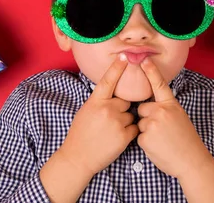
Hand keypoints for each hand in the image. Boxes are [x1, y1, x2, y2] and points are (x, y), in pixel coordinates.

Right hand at [57, 54, 138, 176]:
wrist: (78, 158)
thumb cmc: (80, 134)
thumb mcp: (86, 111)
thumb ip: (99, 101)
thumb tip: (111, 93)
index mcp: (95, 101)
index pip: (107, 80)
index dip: (116, 67)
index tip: (124, 56)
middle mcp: (107, 109)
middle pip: (125, 101)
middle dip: (121, 109)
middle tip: (109, 121)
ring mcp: (116, 122)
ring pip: (131, 115)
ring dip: (125, 122)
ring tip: (111, 132)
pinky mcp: (124, 136)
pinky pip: (134, 129)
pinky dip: (129, 134)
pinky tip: (116, 139)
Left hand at [137, 58, 213, 178]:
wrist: (191, 161)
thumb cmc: (186, 140)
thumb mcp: (180, 117)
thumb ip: (166, 108)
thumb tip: (151, 104)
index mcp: (171, 105)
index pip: (159, 84)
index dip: (151, 71)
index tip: (144, 59)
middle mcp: (161, 111)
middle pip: (142, 108)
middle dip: (147, 117)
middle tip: (161, 130)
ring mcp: (152, 124)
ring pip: (139, 123)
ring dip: (146, 131)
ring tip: (161, 140)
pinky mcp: (144, 138)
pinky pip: (138, 136)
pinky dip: (145, 143)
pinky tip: (157, 147)